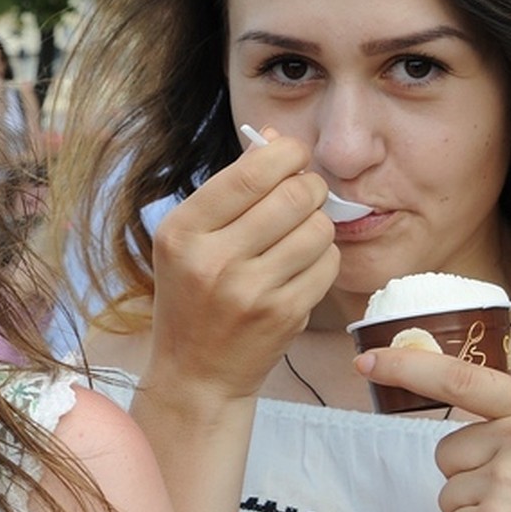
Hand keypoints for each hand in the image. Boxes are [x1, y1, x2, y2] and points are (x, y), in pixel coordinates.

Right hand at [146, 131, 338, 407]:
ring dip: (317, 224)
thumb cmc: (193, 295)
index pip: (250, 173)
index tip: (293, 154)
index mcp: (182, 232)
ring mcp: (250, 291)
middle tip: (303, 194)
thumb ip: (230, 188)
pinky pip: (328, 264)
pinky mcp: (284, 315)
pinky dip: (323, 258)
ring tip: (298, 235)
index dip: (285, 153)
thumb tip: (274, 139)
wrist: (196, 371)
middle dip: (308, 186)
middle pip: (293, 195)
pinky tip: (301, 267)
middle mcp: (212, 260)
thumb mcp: (192, 239)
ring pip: (318, 228)